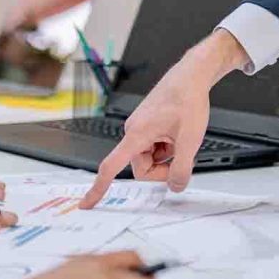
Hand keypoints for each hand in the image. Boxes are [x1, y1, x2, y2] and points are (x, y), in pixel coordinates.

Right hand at [80, 30, 248, 205]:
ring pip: (150, 157)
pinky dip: (167, 146)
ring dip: (167, 155)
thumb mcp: (191, 139)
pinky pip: (153, 146)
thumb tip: (175, 186)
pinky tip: (179, 132)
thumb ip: (182, 168)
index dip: (98, 188)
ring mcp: (140, 126)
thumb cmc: (188, 98)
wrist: (192, 75)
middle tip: (184, 157)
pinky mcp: (147, 124)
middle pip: (142, 167)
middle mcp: (134, 130)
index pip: (111, 166)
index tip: (86, 204)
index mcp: (137, 133)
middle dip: (162, 168)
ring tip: (181, 136)